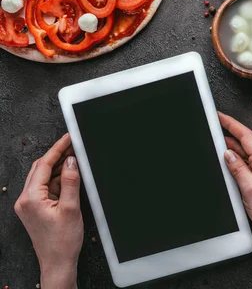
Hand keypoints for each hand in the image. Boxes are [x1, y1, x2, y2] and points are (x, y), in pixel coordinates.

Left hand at [14, 134, 82, 288]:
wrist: (57, 262)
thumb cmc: (63, 241)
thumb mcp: (71, 208)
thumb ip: (72, 182)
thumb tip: (72, 161)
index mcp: (31, 198)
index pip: (44, 165)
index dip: (58, 149)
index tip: (69, 138)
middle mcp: (25, 200)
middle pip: (41, 168)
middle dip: (58, 155)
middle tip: (74, 146)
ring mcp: (28, 204)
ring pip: (44, 177)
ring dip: (60, 169)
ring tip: (77, 161)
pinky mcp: (34, 208)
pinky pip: (46, 187)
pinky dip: (59, 181)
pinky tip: (71, 178)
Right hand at [219, 113, 251, 288]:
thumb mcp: (250, 191)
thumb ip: (238, 170)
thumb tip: (228, 154)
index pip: (246, 136)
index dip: (232, 124)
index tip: (220, 116)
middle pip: (246, 144)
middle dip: (229, 136)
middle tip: (213, 130)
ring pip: (246, 157)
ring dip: (232, 151)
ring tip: (216, 146)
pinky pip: (249, 168)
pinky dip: (237, 164)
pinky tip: (229, 167)